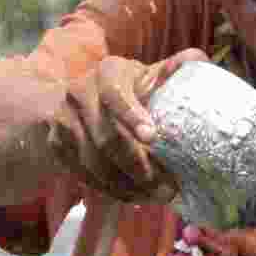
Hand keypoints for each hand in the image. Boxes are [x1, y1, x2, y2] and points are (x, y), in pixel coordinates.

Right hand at [48, 48, 208, 203]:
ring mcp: (63, 120)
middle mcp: (79, 92)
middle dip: (138, 166)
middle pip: (105, 137)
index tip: (153, 136)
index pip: (114, 94)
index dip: (131, 115)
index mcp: (107, 72)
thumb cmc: (130, 88)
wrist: (81, 98)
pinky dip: (110, 190)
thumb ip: (173, 69)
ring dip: (126, 185)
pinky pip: (82, 174)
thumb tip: (198, 59)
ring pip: (92, 161)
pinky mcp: (56, 145)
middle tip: (167, 188)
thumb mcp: (148, 75)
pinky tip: (134, 197)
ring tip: (156, 197)